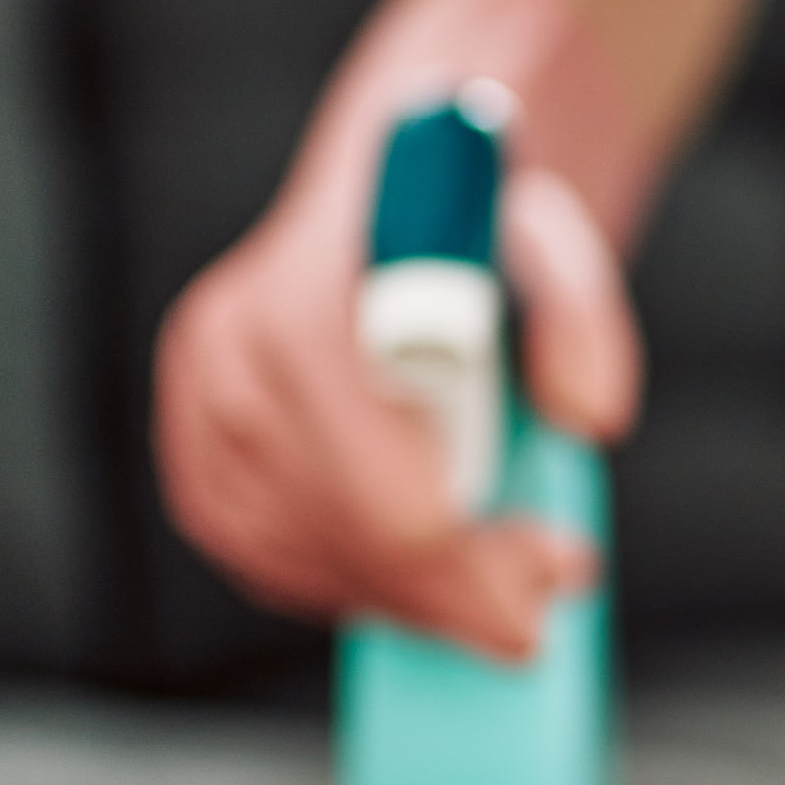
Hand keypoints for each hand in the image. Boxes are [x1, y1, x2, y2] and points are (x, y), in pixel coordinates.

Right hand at [155, 0, 646, 663]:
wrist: (404, 187)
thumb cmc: (482, 218)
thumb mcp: (557, 240)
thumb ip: (581, 317)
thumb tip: (587, 415)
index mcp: (307, 303)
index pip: (382, 496)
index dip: (470, 566)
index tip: (554, 575)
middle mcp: (231, 353)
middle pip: (341, 538)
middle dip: (451, 590)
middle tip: (540, 597)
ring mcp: (202, 405)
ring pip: (295, 559)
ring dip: (402, 591)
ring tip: (492, 576)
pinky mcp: (197, 447)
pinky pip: (260, 553)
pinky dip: (344, 576)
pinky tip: (412, 565)